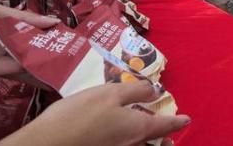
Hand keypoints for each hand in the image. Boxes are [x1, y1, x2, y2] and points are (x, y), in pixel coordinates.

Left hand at [0, 0, 58, 80]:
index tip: (66, 35)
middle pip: (27, 46)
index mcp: (1, 23)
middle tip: (69, 55)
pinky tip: (40, 71)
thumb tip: (52, 21)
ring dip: (38, 65)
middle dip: (46, 50)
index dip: (46, 32)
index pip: (29, 28)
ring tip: (61, 68)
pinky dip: (23, 72)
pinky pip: (6, 72)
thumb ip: (20, 17)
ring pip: (20, 61)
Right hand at [0, 82, 190, 145]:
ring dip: (148, 145)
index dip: (177, 121)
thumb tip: (156, 91)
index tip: (187, 119)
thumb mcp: (109, 93)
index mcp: (137, 128)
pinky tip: (122, 138)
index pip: (164, 125)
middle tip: (171, 138)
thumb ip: (136, 91)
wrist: (45, 145)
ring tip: (151, 140)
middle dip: (164, 141)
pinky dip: (130, 144)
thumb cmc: (79, 114)